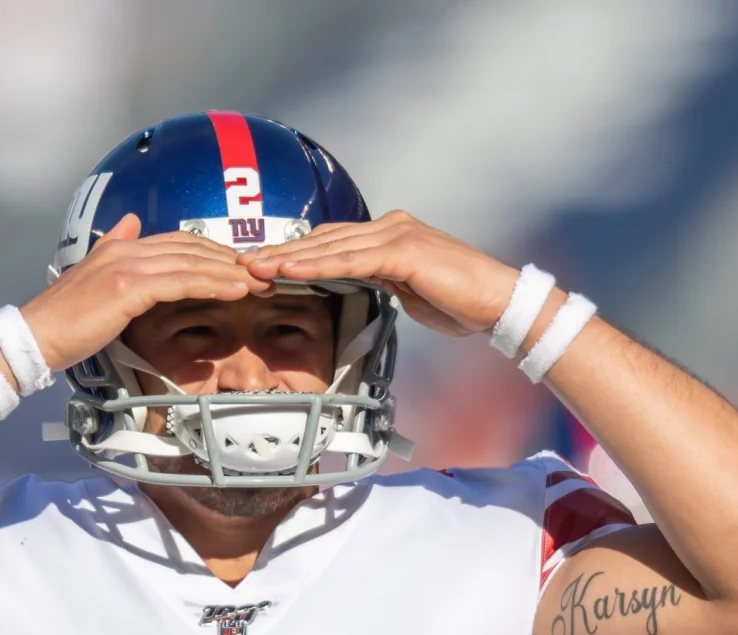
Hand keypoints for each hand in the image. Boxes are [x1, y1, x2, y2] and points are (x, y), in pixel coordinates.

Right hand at [21, 213, 268, 370]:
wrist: (34, 337)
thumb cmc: (63, 320)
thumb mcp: (91, 275)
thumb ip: (113, 247)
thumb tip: (131, 221)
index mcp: (120, 246)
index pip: (177, 241)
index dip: (211, 251)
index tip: (238, 264)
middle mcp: (125, 248)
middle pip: (190, 246)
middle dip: (228, 258)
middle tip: (260, 272)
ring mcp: (127, 266)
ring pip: (190, 263)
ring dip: (228, 272)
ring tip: (257, 282)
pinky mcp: (129, 288)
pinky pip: (181, 282)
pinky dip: (211, 284)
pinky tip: (234, 291)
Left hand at [243, 210, 520, 336]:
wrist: (496, 304)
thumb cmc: (458, 302)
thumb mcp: (408, 291)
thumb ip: (380, 282)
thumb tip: (357, 287)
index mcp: (390, 235)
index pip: (332, 241)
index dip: (295, 252)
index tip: (260, 265)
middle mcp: (391, 227)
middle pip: (324, 238)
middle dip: (280, 251)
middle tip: (241, 263)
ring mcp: (398, 235)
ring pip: (331, 246)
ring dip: (288, 257)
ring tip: (253, 267)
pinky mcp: (404, 251)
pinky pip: (351, 259)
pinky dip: (317, 264)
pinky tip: (289, 270)